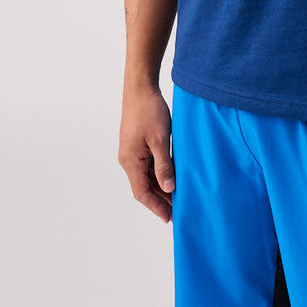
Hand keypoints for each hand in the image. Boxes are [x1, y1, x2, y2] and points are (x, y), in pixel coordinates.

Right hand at [118, 84, 173, 222]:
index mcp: (131, 161)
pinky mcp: (137, 145)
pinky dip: (159, 174)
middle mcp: (128, 160)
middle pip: (144, 187)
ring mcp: (132, 152)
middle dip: (160, 200)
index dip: (156, 207)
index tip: (170, 218)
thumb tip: (168, 188)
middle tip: (178, 211)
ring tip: (177, 197)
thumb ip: (164, 165)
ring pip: (146, 177)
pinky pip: (147, 165)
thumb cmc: (149, 111)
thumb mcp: (160, 139)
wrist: (140, 88)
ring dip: (160, 187)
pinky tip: (172, 176)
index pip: (142, 193)